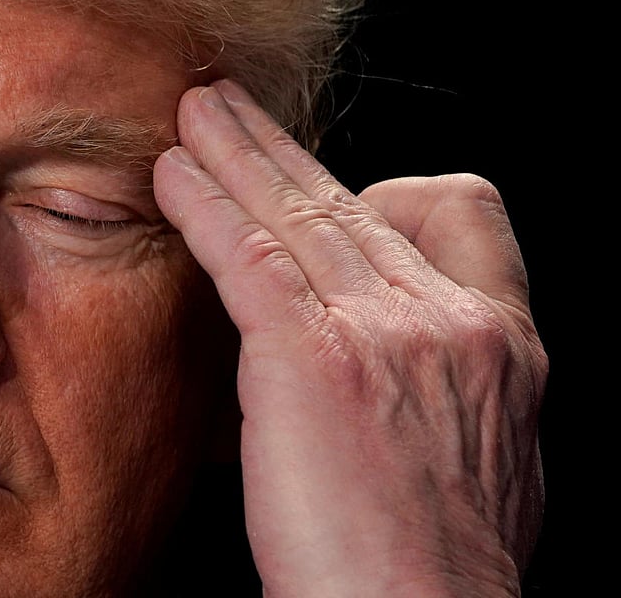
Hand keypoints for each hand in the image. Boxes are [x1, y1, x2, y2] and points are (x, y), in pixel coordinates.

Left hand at [153, 80, 546, 596]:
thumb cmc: (436, 569)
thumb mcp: (480, 459)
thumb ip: (444, 386)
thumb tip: (395, 358)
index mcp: (498, 342)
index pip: (461, 211)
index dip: (393, 195)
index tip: (337, 203)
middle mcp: (448, 319)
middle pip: (355, 199)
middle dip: (285, 153)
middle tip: (233, 117)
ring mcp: (385, 329)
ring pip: (299, 209)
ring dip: (236, 155)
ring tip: (195, 122)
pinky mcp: (313, 356)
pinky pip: (248, 252)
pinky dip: (205, 206)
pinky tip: (172, 180)